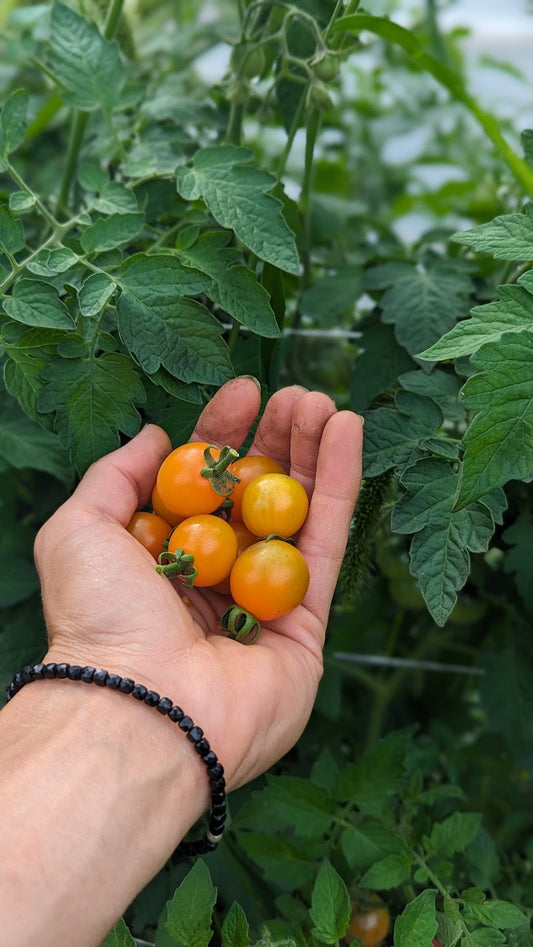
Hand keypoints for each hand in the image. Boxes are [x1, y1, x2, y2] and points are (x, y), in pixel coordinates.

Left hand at [38, 377, 362, 789]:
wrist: (142, 707)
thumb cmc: (98, 619)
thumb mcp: (79, 528)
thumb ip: (116, 475)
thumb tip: (155, 435)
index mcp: (162, 559)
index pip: (203, 483)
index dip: (225, 435)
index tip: (244, 392)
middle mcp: (214, 579)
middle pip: (255, 495)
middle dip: (277, 441)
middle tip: (296, 396)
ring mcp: (263, 603)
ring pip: (297, 515)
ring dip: (316, 454)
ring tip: (327, 402)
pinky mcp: (307, 627)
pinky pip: (327, 546)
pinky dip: (341, 487)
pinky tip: (348, 433)